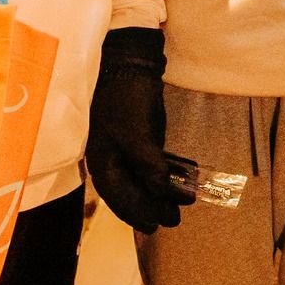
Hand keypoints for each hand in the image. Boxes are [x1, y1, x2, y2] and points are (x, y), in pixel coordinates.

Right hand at [87, 29, 194, 231]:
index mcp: (102, 162)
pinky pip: (146, 160)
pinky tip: (180, 172)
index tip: (160, 224)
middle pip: (128, 192)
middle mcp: (107, 158)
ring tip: (182, 198)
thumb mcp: (139, 135)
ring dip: (159, 189)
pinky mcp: (133, 133)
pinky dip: (161, 170)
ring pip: (138, 177)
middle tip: (174, 219)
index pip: (120, 198)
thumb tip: (161, 195)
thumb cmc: (128, 97)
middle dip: (150, 205)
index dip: (140, 213)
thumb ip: (149, 168)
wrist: (127, 59)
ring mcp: (119, 145)